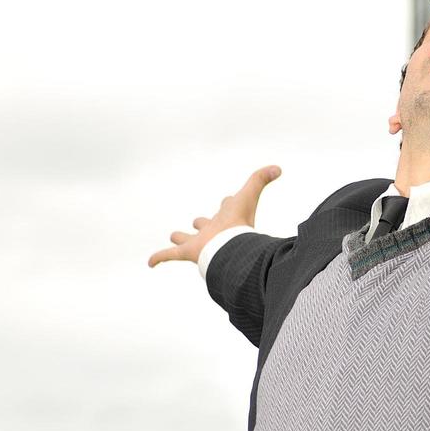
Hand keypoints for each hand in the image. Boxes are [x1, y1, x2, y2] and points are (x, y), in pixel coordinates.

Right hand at [147, 165, 281, 267]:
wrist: (229, 249)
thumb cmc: (238, 223)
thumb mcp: (248, 195)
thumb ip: (260, 179)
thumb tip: (278, 168)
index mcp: (226, 219)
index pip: (225, 207)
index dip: (227, 204)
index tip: (227, 201)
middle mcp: (212, 231)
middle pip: (204, 224)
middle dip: (202, 223)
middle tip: (200, 223)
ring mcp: (199, 243)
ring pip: (186, 239)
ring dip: (181, 239)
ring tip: (176, 239)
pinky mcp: (186, 252)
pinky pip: (168, 255)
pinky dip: (159, 257)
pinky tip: (150, 262)